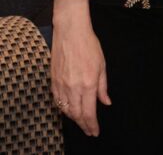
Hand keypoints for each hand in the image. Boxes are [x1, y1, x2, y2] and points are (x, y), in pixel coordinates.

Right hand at [51, 0, 111, 135]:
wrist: (70, 33)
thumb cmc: (89, 46)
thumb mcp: (102, 65)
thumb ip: (103, 86)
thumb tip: (106, 102)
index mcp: (88, 84)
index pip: (89, 112)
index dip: (92, 125)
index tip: (95, 131)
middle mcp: (73, 88)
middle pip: (76, 114)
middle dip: (83, 125)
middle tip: (89, 130)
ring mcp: (61, 85)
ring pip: (66, 110)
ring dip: (74, 118)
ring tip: (82, 122)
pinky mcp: (53, 82)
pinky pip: (57, 102)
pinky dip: (64, 109)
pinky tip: (70, 110)